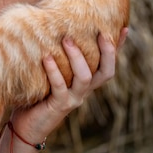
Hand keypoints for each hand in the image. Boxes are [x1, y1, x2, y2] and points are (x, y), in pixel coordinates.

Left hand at [0, 28, 128, 152]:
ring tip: (66, 39)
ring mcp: (74, 98)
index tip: (124, 29)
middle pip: (106, 72)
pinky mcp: (59, 104)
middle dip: (108, 52)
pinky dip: (54, 70)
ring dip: (76, 56)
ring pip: (85, 77)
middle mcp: (84, 90)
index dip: (118, 48)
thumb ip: (57, 56)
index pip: (108, 64)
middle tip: (99, 31)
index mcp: (86, 82)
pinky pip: (60, 86)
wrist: (28, 125)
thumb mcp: (51, 73)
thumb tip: (52, 27)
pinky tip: (46, 57)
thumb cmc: (38, 94)